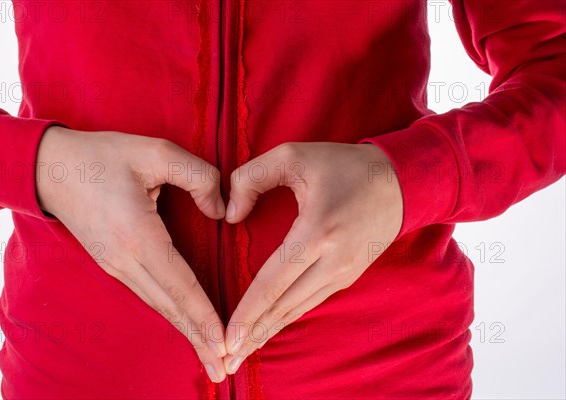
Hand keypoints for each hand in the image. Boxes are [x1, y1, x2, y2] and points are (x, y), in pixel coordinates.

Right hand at [36, 126, 227, 381]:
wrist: (53, 168)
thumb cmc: (105, 156)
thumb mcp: (156, 152)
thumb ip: (199, 177)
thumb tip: (222, 211)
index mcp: (138, 236)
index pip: (180, 286)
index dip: (204, 316)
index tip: (224, 342)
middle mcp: (126, 261)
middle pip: (170, 307)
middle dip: (198, 338)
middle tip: (225, 369)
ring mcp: (116, 266)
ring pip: (159, 306)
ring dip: (186, 332)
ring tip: (210, 357)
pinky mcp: (114, 264)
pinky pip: (149, 295)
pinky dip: (171, 314)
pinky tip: (185, 324)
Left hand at [222, 142, 402, 373]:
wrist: (401, 182)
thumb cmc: (344, 166)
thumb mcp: (294, 155)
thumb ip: (252, 178)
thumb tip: (230, 216)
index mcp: (318, 231)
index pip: (273, 282)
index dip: (247, 312)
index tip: (225, 338)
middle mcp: (332, 261)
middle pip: (284, 307)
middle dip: (252, 336)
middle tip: (224, 362)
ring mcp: (343, 273)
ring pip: (297, 311)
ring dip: (267, 333)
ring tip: (241, 356)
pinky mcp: (347, 276)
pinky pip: (310, 303)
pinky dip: (286, 319)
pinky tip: (269, 330)